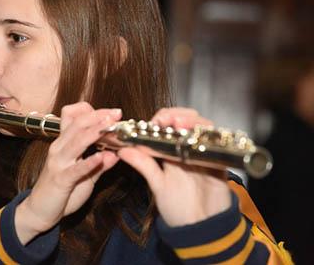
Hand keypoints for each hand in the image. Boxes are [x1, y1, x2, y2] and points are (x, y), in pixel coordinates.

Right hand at [15, 102, 120, 243]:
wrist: (38, 211)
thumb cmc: (60, 192)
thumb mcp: (84, 176)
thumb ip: (99, 165)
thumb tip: (116, 154)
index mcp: (63, 143)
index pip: (74, 117)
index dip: (93, 112)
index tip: (113, 112)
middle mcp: (59, 148)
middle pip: (77, 124)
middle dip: (98, 116)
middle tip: (116, 113)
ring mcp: (58, 163)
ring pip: (76, 141)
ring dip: (95, 131)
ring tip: (111, 126)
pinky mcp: (60, 180)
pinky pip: (76, 168)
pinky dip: (89, 162)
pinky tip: (101, 157)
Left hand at [117, 107, 231, 226]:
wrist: (201, 228)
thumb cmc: (178, 207)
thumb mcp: (157, 184)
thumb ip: (143, 165)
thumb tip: (122, 150)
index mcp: (170, 151)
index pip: (167, 125)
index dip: (161, 119)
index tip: (154, 121)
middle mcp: (188, 149)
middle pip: (186, 120)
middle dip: (178, 114)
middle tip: (168, 119)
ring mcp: (204, 153)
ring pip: (203, 127)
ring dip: (192, 122)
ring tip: (180, 123)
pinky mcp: (220, 162)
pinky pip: (218, 145)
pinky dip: (210, 137)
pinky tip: (200, 136)